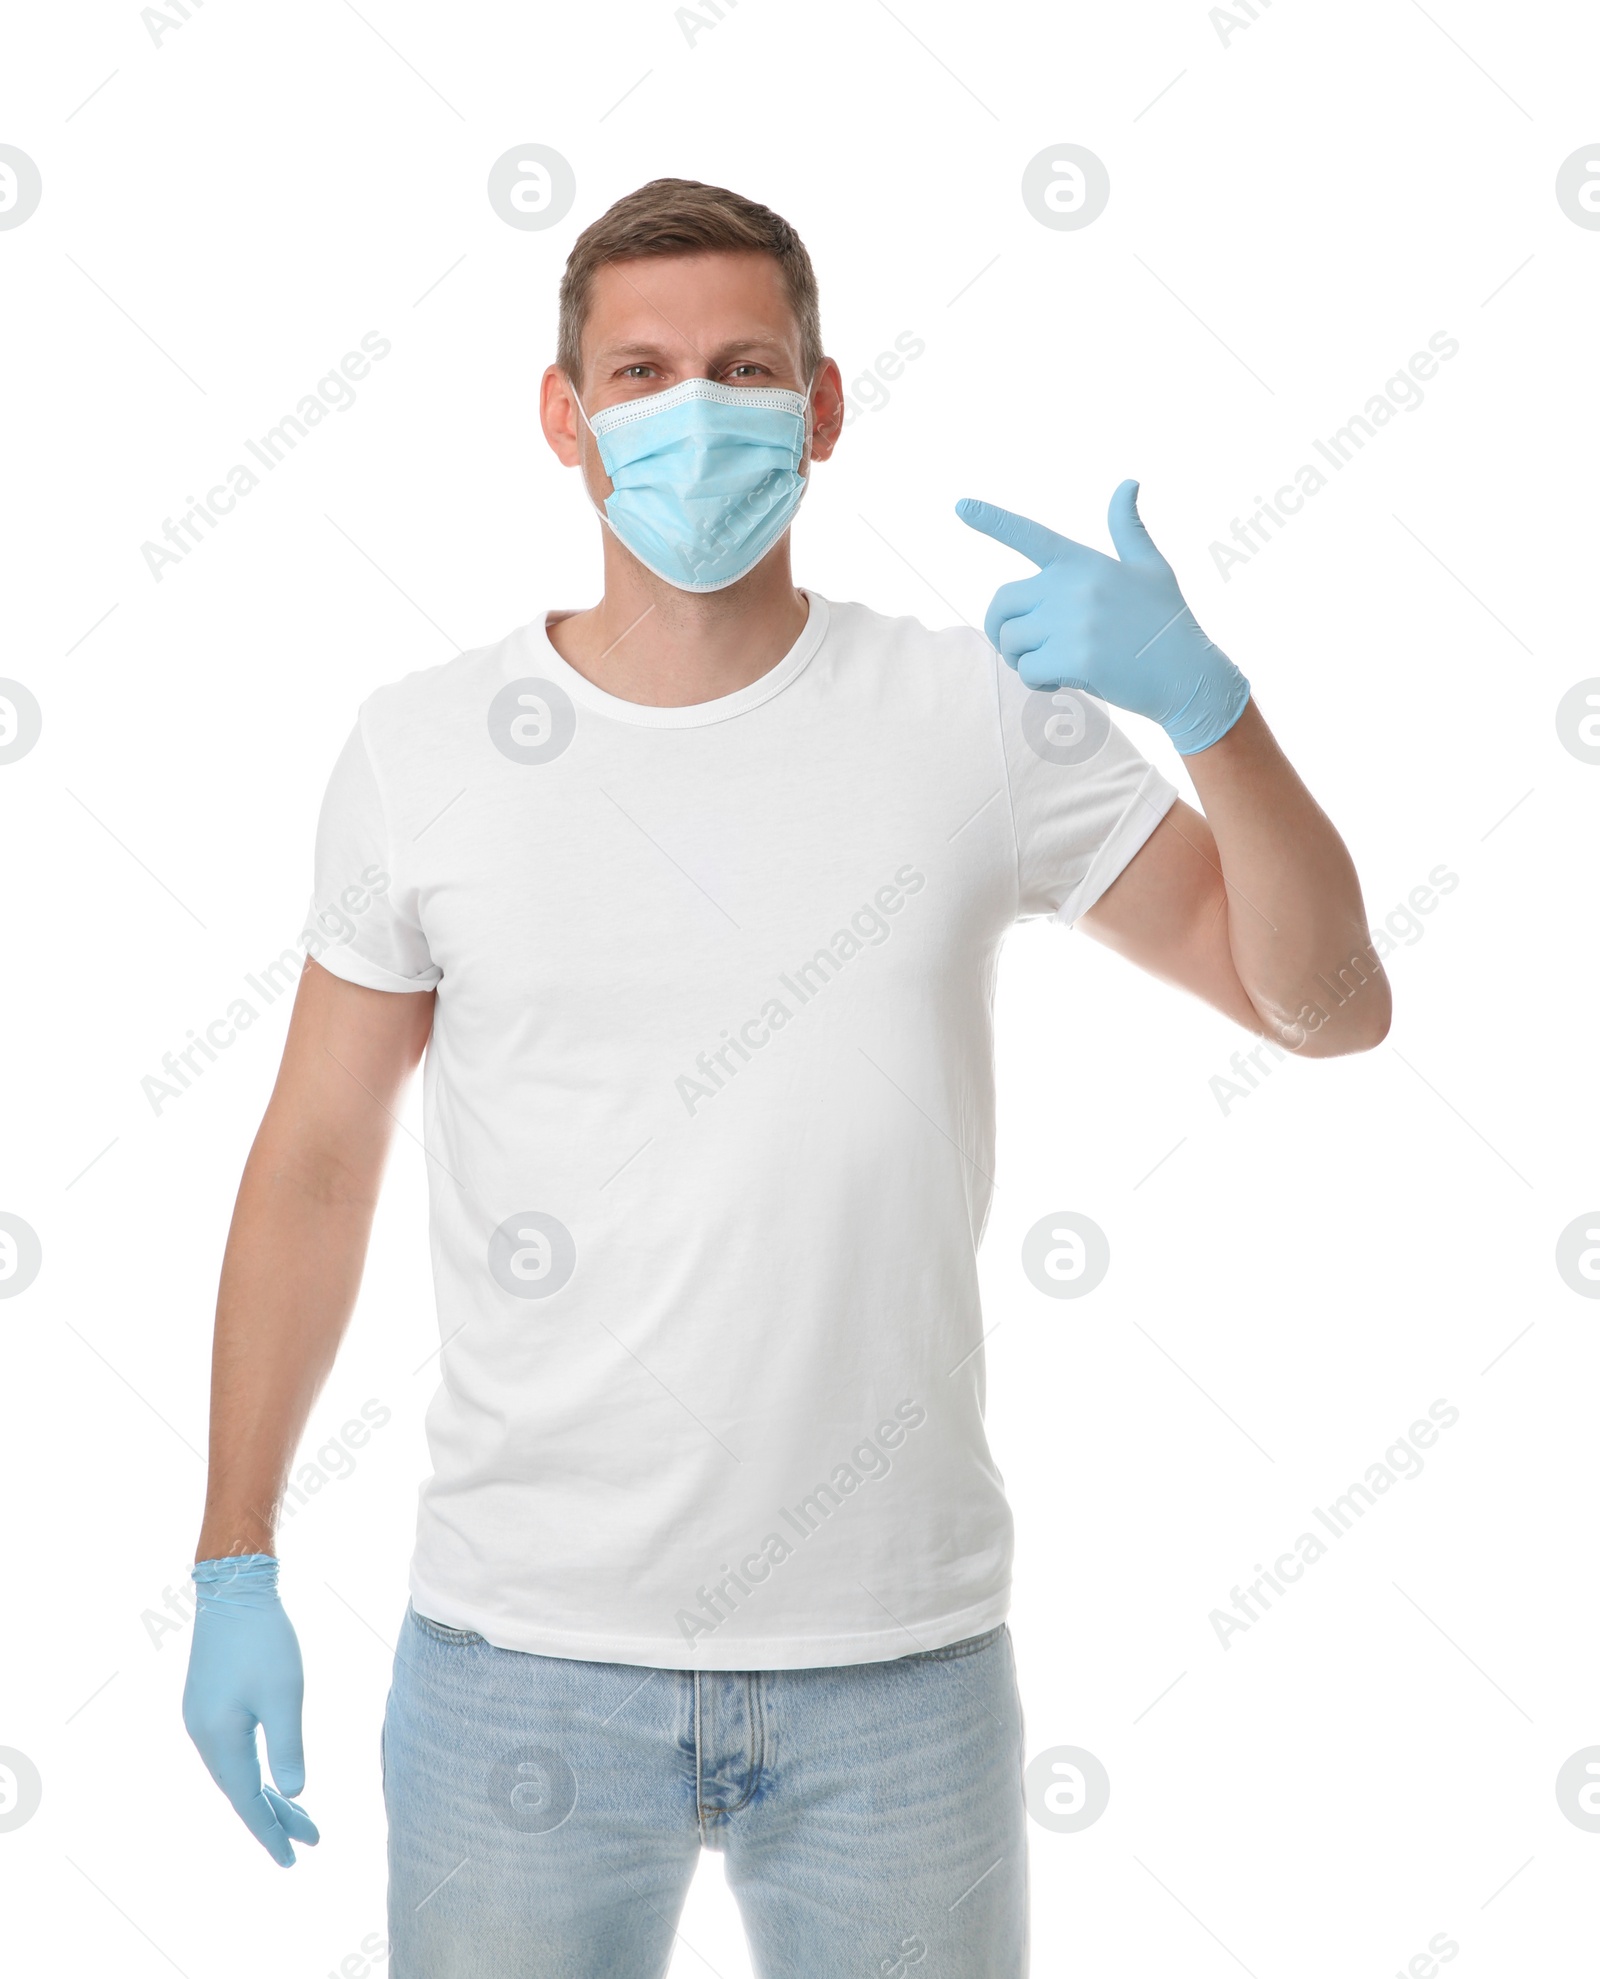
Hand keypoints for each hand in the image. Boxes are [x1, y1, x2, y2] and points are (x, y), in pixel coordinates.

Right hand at [181, 1555, 318, 1866]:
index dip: (271, 1831)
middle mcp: (203, 1736)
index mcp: (220, 1739)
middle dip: (275, 1817)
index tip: (295, 1857)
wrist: (233, 1589)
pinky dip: (255, 1770)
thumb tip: (295, 1793)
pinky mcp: (207, 1703)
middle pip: (241, 1791)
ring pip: (237, 1772)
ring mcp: (202, 1719)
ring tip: (300, 1814)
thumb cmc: (262, 1639)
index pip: (248, 1801)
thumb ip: (288, 1746)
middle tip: (311, 1839)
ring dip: (266, 1794)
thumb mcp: (284, 1694)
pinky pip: (232, 1752)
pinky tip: (273, 1775)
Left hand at [956, 479, 1249, 755]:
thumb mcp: (1151, 567)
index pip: (1029, 535)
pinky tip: (1064, 682)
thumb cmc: (1166, 622)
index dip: (992, 520)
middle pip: (1002, 603)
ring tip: (1053, 665)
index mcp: (1083, 561)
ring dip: (1022, 660)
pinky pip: (1027, 671)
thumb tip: (1128, 483)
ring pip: (1011, 642)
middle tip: (1022, 648)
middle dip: (1002, 630)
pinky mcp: (1075, 657)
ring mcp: (1073, 621)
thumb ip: (1127, 528)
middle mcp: (1073, 586)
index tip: (960, 506)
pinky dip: (1038, 682)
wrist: (1189, 674)